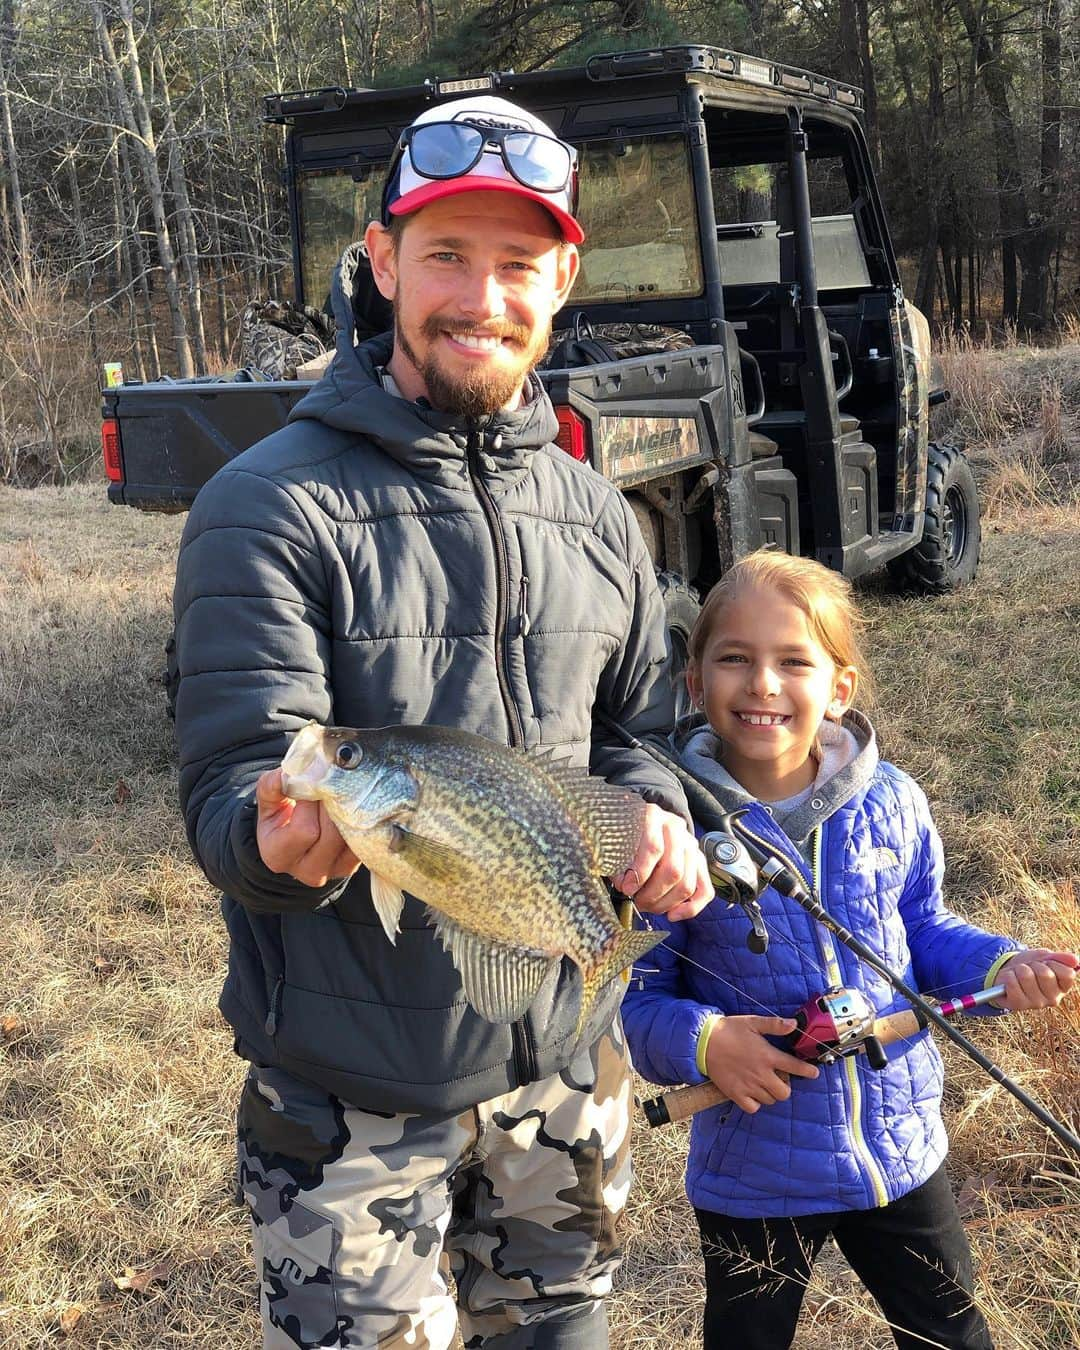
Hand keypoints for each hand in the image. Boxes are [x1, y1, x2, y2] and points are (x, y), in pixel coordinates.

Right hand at [255, 768, 359, 888]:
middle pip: (332, 833)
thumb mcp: (269, 800)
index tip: (311, 783)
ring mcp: (335, 869)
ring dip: (349, 808)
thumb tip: (288, 773)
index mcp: (279, 856)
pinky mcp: (355, 863)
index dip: (310, 803)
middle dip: (333, 803)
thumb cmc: (280, 816)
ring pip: (351, 834)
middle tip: (332, 781)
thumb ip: (272, 785)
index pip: (304, 830)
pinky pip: (365, 837)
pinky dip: (362, 817)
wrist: (294, 834)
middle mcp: (308, 870)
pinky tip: (354, 801)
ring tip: (342, 790)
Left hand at [611, 804, 712, 920]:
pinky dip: (690, 908)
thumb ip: (617, 858)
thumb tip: (623, 883)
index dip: (639, 873)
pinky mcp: (699, 862)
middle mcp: (676, 829)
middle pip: (673, 870)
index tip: (625, 888)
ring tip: (646, 905)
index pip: (654, 848)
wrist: (640, 823)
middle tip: (635, 901)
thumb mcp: (615, 838)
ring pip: (686, 884)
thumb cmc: (624, 834)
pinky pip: (704, 890)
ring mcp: (691, 845)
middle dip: (651, 893)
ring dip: (665, 903)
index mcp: (653, 817)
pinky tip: (672, 915)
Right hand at [704, 1015, 819, 1113]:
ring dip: (770, 1093)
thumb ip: (775, 1025)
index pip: (795, 1067)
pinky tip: (752, 1093)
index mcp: (767, 1056)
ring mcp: (748, 1086)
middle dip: (785, 1086)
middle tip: (778, 1077)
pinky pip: (753, 1108)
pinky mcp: (736, 1094)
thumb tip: (794, 1024)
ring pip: (770, 1100)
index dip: (808, 1071)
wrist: (703, 1042)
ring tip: (763, 1083)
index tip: (813, 1073)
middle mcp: (761, 1074)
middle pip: (784, 1092)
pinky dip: (755, 1103)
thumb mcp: (753, 1022)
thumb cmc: (729, 1029)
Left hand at [990, 949, 1078, 1011]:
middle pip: (1045, 973)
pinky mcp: (1018, 1004)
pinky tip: (1010, 980)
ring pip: (1026, 975)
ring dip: (1019, 969)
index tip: (1045, 963)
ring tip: (1018, 974)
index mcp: (1063, 987)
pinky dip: (1008, 975)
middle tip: (1029, 968)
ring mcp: (1036, 1003)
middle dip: (1033, 964)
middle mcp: (1052, 999)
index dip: (1053, 963)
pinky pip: (1012, 983)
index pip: (1068, 974)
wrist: (1007, 971)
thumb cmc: (1029, 965)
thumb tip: (1076, 960)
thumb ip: (1061, 958)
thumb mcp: (1045, 957)